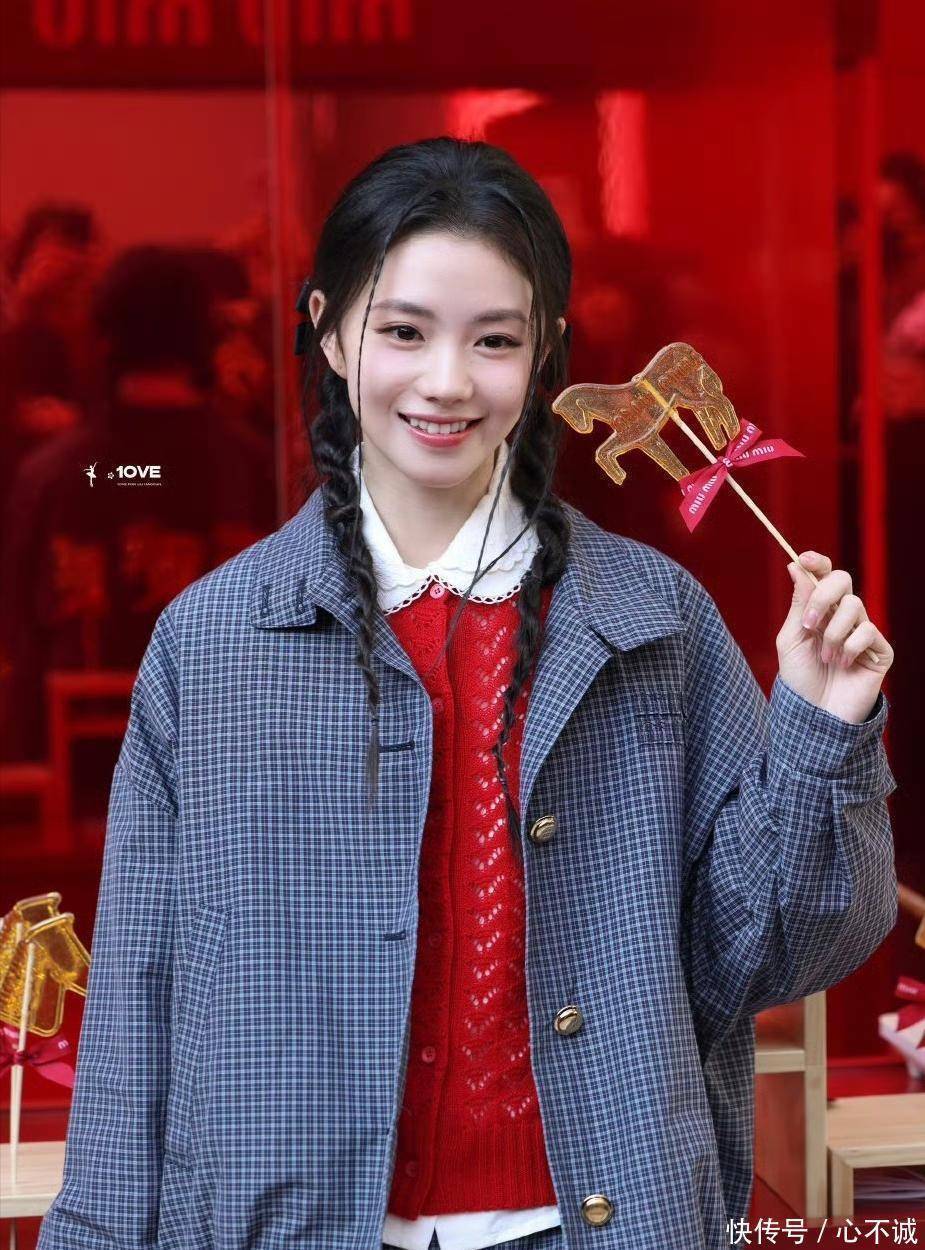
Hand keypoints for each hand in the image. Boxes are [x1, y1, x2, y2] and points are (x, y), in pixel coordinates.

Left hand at [776, 551, 893, 723]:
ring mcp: (863, 631)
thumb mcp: (792, 639)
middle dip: (823, 596)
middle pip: (842, 579)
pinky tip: (843, 665)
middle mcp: (842, 616)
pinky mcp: (879, 650)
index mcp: (819, 610)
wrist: (817, 715)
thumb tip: (795, 566)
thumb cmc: (800, 679)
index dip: (817, 562)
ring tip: (825, 657)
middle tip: (809, 624)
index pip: (823, 575)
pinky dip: (850, 647)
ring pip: (853, 606)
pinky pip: (868, 631)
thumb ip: (798, 605)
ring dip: (833, 633)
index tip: (804, 559)